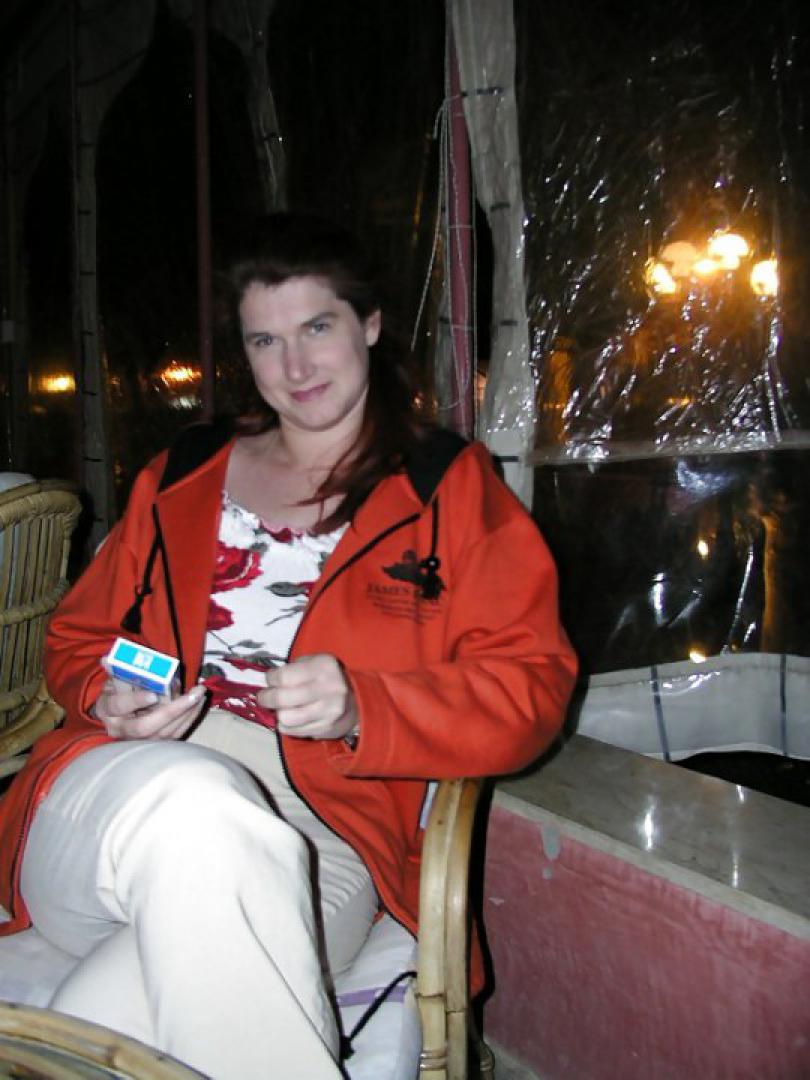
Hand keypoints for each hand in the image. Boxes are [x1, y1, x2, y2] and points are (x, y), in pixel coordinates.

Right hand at [92, 678, 206, 739]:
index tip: (153, 694)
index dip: (135, 700)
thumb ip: (119, 671)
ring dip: (186, 713)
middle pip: (145, 727)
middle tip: (193, 695)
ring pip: (164, 733)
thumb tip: (109, 659)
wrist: (117, 717)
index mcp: (108, 711)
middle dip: (171, 711)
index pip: (119, 706)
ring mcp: (139, 741)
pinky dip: (189, 718)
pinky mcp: (156, 743)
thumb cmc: (117, 693)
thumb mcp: (114, 681)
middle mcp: (122, 730)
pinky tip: (199, 702)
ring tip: (199, 693)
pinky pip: (175, 735)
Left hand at [258, 654, 357, 741]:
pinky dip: (287, 725)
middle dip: (267, 698)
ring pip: (286, 718)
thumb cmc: (328, 677)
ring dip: (278, 714)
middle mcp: (329, 689)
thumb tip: (266, 682)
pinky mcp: (326, 729)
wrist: (357, 700)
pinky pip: (293, 731)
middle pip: (282, 698)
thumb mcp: (314, 662)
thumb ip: (292, 668)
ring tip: (280, 708)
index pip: (284, 676)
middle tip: (264, 697)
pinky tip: (292, 717)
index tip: (270, 680)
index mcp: (324, 666)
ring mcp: (328, 711)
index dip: (270, 679)